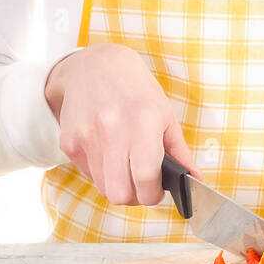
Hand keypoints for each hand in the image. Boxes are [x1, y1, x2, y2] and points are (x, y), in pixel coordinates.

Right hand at [44, 42, 201, 206]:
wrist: (94, 66)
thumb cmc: (135, 90)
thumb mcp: (165, 114)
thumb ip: (180, 152)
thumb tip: (195, 180)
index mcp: (142, 121)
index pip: (145, 177)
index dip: (153, 194)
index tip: (157, 191)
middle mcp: (112, 129)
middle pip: (120, 193)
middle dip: (135, 197)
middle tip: (142, 184)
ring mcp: (86, 136)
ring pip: (103, 189)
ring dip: (118, 185)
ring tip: (126, 165)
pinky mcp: (68, 142)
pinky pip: (88, 175)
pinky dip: (102, 172)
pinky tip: (109, 153)